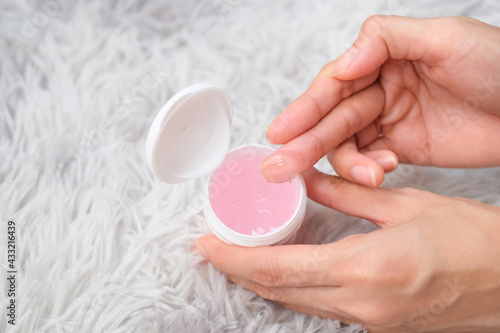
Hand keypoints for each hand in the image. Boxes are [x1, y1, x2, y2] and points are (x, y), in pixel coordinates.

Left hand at [194, 169, 499, 331]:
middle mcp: (363, 302)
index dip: (237, 259)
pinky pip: (318, 308)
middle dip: (239, 271)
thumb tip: (306, 177)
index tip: (207, 244)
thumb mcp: (407, 205)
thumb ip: (347, 194)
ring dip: (261, 282)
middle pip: (280, 291)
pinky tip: (281, 271)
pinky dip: (290, 290)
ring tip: (237, 257)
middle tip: (213, 248)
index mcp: (369, 267)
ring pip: (295, 303)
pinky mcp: (376, 325)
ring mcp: (369, 321)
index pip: (281, 269)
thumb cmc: (474, 241)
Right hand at [260, 16, 499, 185]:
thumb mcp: (445, 37)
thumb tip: (343, 62)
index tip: (280, 132)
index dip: (305, 109)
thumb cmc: (498, 65)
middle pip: (332, 119)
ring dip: (345, 164)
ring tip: (367, 175)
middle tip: (279, 168)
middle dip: (305, 144)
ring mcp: (388, 121)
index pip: (334, 84)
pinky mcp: (401, 148)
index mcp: (383, 58)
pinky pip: (369, 163)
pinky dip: (367, 172)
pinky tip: (380, 173)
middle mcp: (379, 89)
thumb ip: (387, 40)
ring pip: (347, 145)